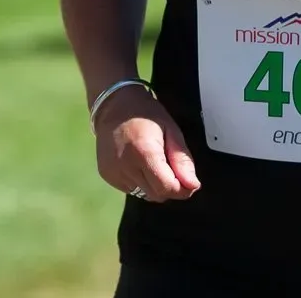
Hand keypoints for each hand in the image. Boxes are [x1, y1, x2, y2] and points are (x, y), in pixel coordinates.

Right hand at [94, 87, 200, 202]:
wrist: (113, 105)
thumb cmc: (146, 114)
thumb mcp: (171, 130)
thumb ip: (182, 159)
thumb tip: (192, 186)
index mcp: (144, 152)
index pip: (166, 188)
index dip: (182, 189)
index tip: (188, 181)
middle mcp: (125, 166)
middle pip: (156, 195)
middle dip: (169, 187)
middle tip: (170, 167)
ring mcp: (114, 172)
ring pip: (144, 194)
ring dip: (153, 185)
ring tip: (152, 161)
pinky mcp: (107, 175)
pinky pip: (131, 189)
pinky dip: (139, 181)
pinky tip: (137, 163)